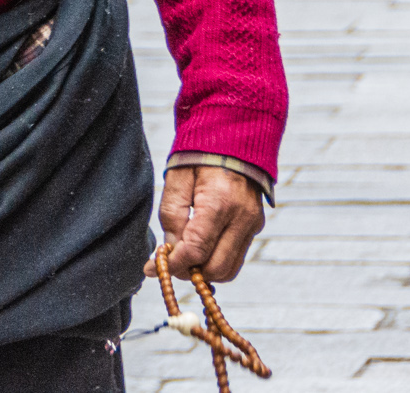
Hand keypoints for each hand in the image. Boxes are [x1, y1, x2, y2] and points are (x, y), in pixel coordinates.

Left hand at [144, 165, 265, 283]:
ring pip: (230, 268)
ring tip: (183, 256)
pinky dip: (216, 259)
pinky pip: (236, 256)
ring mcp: (253, 224)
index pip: (197, 249)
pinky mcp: (256, 226)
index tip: (153, 268)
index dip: (174, 264)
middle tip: (169, 264)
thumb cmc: (198, 156)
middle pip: (217, 267)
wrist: (233, 138)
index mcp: (220, 203)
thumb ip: (171, 216)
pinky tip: (199, 248)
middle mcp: (242, 218)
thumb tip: (168, 253)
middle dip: (190, 271)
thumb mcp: (176, 180)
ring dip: (204, 270)